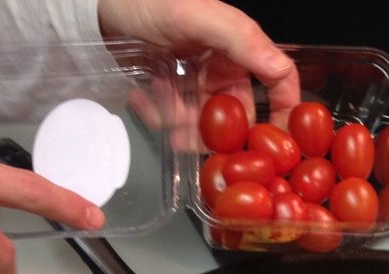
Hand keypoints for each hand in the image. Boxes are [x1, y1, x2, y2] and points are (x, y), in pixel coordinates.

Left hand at [99, 0, 300, 144]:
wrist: (102, 6)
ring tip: (162, 114)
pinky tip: (144, 99)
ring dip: (185, 127)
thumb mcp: (197, 14)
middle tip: (200, 140)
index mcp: (242, 46)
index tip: (283, 144)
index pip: (279, 81)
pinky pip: (177, 119)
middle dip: (222, 131)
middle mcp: (225, 66)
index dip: (287, 112)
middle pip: (240, 114)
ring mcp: (199, 82)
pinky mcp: (174, 93)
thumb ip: (240, 38)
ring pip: (206, 123)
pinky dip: (162, 117)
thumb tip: (279, 69)